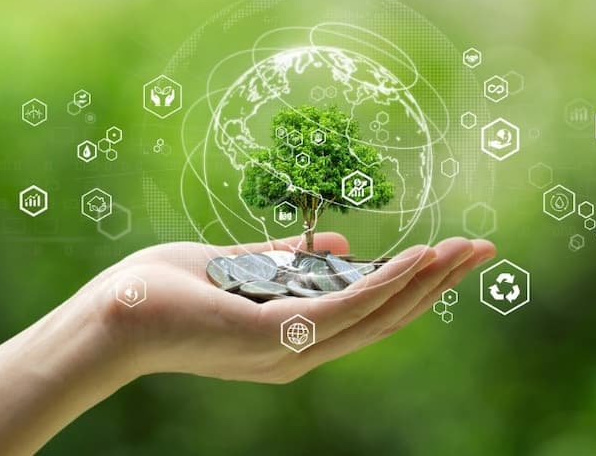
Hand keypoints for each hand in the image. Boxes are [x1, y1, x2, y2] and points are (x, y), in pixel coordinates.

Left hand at [100, 233, 495, 382]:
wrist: (112, 315)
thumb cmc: (170, 291)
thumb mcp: (243, 267)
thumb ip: (291, 260)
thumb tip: (342, 242)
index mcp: (297, 337)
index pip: (370, 313)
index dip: (415, 286)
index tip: (450, 254)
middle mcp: (303, 353)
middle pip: (387, 318)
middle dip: (438, 284)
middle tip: (482, 250)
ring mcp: (291, 350)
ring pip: (376, 315)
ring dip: (424, 281)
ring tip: (464, 250)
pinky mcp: (275, 336)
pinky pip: (343, 308)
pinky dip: (385, 282)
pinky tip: (416, 258)